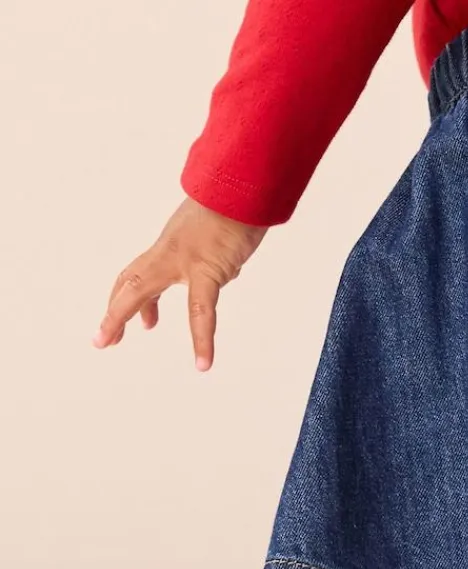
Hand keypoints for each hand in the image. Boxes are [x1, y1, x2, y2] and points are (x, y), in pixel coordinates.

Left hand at [94, 199, 267, 370]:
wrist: (245, 186)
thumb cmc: (235, 207)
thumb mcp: (213, 234)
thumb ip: (208, 254)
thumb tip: (216, 272)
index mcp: (170, 247)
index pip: (137, 275)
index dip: (123, 299)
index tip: (122, 322)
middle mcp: (170, 252)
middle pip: (130, 281)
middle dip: (113, 311)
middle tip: (103, 340)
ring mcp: (186, 259)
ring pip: (144, 289)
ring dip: (124, 315)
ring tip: (114, 342)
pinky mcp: (209, 268)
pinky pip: (202, 310)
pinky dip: (202, 339)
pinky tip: (203, 363)